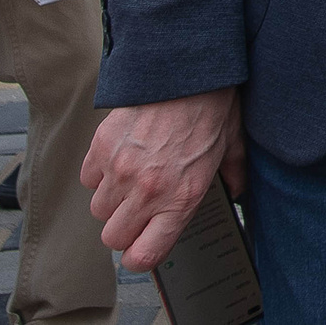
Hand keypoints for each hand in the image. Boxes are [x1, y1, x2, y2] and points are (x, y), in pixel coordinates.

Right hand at [83, 88, 244, 270]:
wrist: (187, 70)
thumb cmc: (213, 107)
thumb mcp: (232, 144)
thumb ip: (233, 175)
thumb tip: (237, 191)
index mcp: (181, 197)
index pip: (144, 255)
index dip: (141, 256)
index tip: (144, 247)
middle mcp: (147, 190)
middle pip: (113, 238)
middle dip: (124, 228)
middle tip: (140, 208)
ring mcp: (120, 170)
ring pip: (98, 209)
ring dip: (112, 199)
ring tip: (134, 175)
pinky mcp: (100, 148)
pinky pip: (88, 179)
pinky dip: (99, 173)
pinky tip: (121, 156)